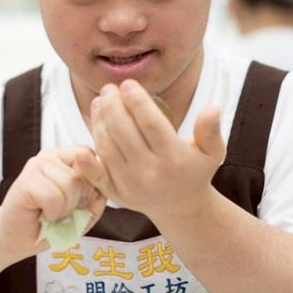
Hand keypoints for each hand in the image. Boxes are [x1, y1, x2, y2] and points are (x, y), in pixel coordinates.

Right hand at [0, 147, 106, 256]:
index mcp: (67, 157)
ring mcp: (36, 165)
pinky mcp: (25, 181)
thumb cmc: (53, 223)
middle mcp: (51, 156)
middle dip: (78, 200)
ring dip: (65, 208)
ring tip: (52, 212)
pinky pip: (53, 197)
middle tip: (62, 210)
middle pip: (83, 173)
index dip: (91, 184)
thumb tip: (100, 182)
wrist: (21, 238)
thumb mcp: (86, 210)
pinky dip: (52, 213)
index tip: (80, 201)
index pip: (91, 156)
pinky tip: (43, 214)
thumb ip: (97, 194)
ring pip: (70, 183)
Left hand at [75, 79, 224, 222]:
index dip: (136, 101)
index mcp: (174, 158)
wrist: (181, 208)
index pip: (150, 123)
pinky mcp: (116, 194)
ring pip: (107, 147)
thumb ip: (211, 130)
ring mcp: (130, 185)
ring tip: (98, 102)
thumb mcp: (212, 152)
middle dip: (113, 105)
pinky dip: (86, 163)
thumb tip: (212, 108)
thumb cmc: (194, 171)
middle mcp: (150, 173)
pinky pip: (96, 176)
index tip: (128, 84)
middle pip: (124, 132)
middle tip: (109, 88)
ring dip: (98, 122)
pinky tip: (80, 146)